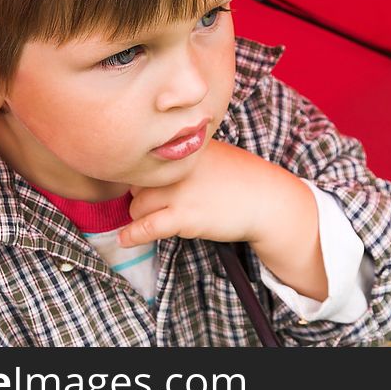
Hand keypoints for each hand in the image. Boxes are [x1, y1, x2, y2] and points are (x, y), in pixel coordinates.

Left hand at [119, 138, 288, 247]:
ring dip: (141, 216)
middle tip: (157, 203)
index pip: (145, 160)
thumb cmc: (240, 178)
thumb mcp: (211, 154)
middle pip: (136, 184)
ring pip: (136, 206)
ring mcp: (179, 192)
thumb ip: (183, 156)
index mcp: (183, 149)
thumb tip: (156, 163)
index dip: (143, 176)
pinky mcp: (183, 216)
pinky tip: (124, 240)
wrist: (266, 200)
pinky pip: (146, 226)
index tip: (145, 186)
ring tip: (157, 219)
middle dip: (140, 196)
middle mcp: (177, 167)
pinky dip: (132, 235)